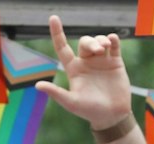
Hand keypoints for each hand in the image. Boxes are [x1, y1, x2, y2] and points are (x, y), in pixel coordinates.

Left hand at [35, 16, 133, 130]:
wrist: (112, 116)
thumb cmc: (89, 111)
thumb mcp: (71, 102)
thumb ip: (56, 93)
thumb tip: (37, 85)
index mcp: (74, 69)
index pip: (62, 47)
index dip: (57, 33)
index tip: (53, 17)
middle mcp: (86, 63)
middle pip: (84, 42)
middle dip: (90, 42)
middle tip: (98, 50)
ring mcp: (101, 62)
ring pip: (98, 41)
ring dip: (101, 40)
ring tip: (105, 48)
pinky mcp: (115, 63)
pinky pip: (114, 46)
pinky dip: (113, 39)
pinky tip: (112, 40)